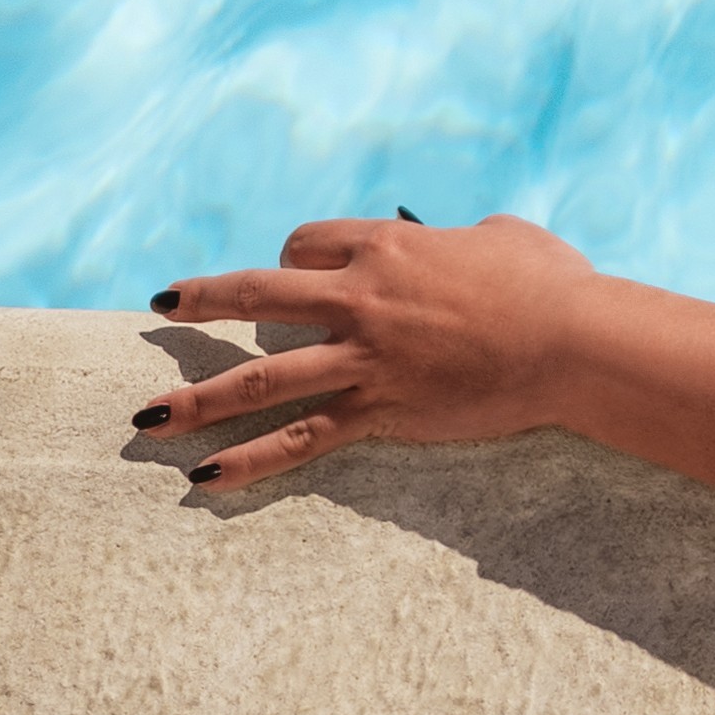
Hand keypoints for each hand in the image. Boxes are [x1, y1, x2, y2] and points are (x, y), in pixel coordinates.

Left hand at [139, 213, 605, 491]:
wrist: (570, 341)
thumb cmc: (550, 280)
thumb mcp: (505, 236)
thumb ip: (469, 237)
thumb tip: (466, 240)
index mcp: (388, 248)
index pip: (310, 243)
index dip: (296, 256)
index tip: (296, 271)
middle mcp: (360, 298)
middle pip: (260, 295)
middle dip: (205, 299)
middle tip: (165, 305)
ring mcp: (363, 358)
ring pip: (259, 377)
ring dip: (196, 399)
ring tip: (145, 420)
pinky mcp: (377, 409)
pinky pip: (300, 439)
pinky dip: (250, 462)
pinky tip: (205, 479)